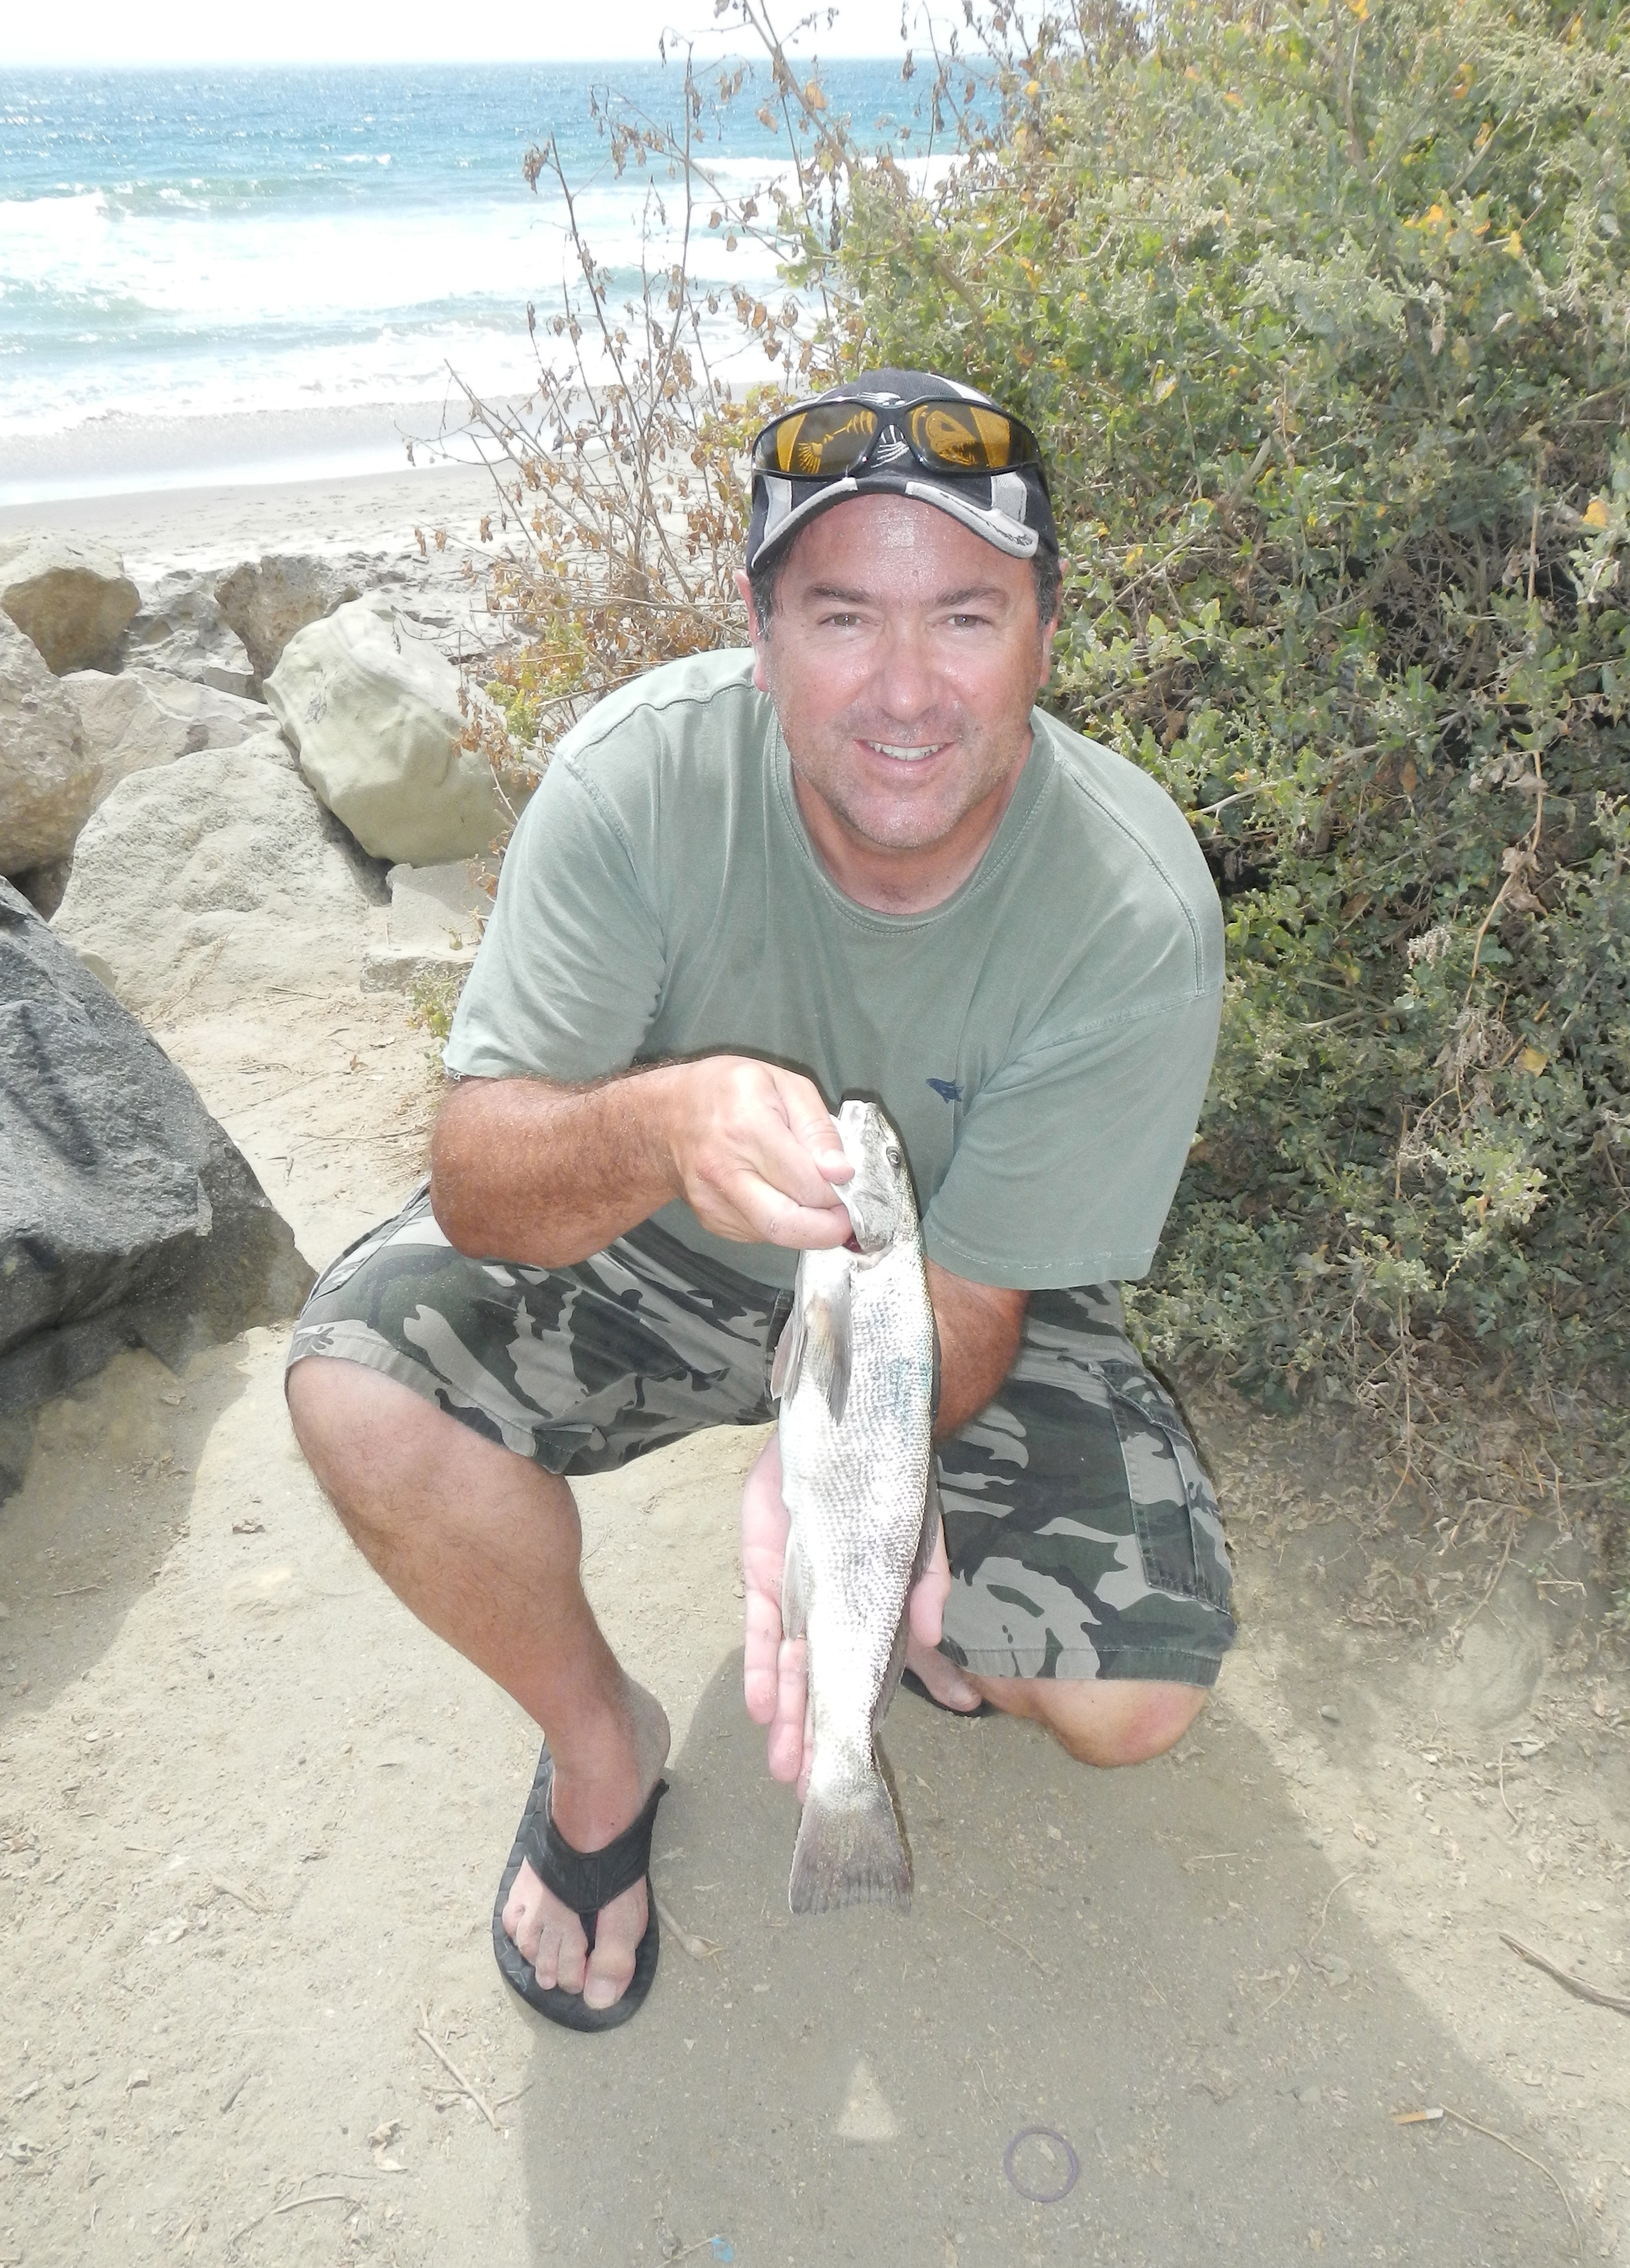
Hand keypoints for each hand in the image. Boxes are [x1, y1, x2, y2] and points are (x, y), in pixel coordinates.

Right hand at [660, 1058, 852, 1250]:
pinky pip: (760, 1234)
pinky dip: (783, 1224)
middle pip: (787, 1223)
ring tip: (817, 1204)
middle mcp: (724, 1170)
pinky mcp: (711, 1221)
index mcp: (747, 1127)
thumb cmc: (730, 1090)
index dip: (839, 1193)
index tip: (852, 1188)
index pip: (806, 1181)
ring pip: (775, 1235)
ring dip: (807, 1228)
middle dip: (827, 1229)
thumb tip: (842, 1172)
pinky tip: (782, 1200)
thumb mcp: (784, 1085)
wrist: (666, 1116)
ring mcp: (713, 1201)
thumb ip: (818, 1128)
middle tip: (846, 1219)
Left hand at [741, 1433, 950, 1798]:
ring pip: (791, 1674)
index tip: (861, 1769)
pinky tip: (763, 1709)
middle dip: (815, 1741)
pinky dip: (763, 1669)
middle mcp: (833, 1617)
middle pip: (823, 1691)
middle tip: (809, 1792)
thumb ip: (925, 1580)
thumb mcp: (915, 1530)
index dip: (863, 1723)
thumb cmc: (882, 1483)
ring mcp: (796, 1601)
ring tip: (784, 1768)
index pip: (869, 1680)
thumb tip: (933, 1637)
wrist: (834, 1429)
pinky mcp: (762, 1578)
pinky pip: (762, 1633)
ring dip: (787, 1720)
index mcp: (872, 1614)